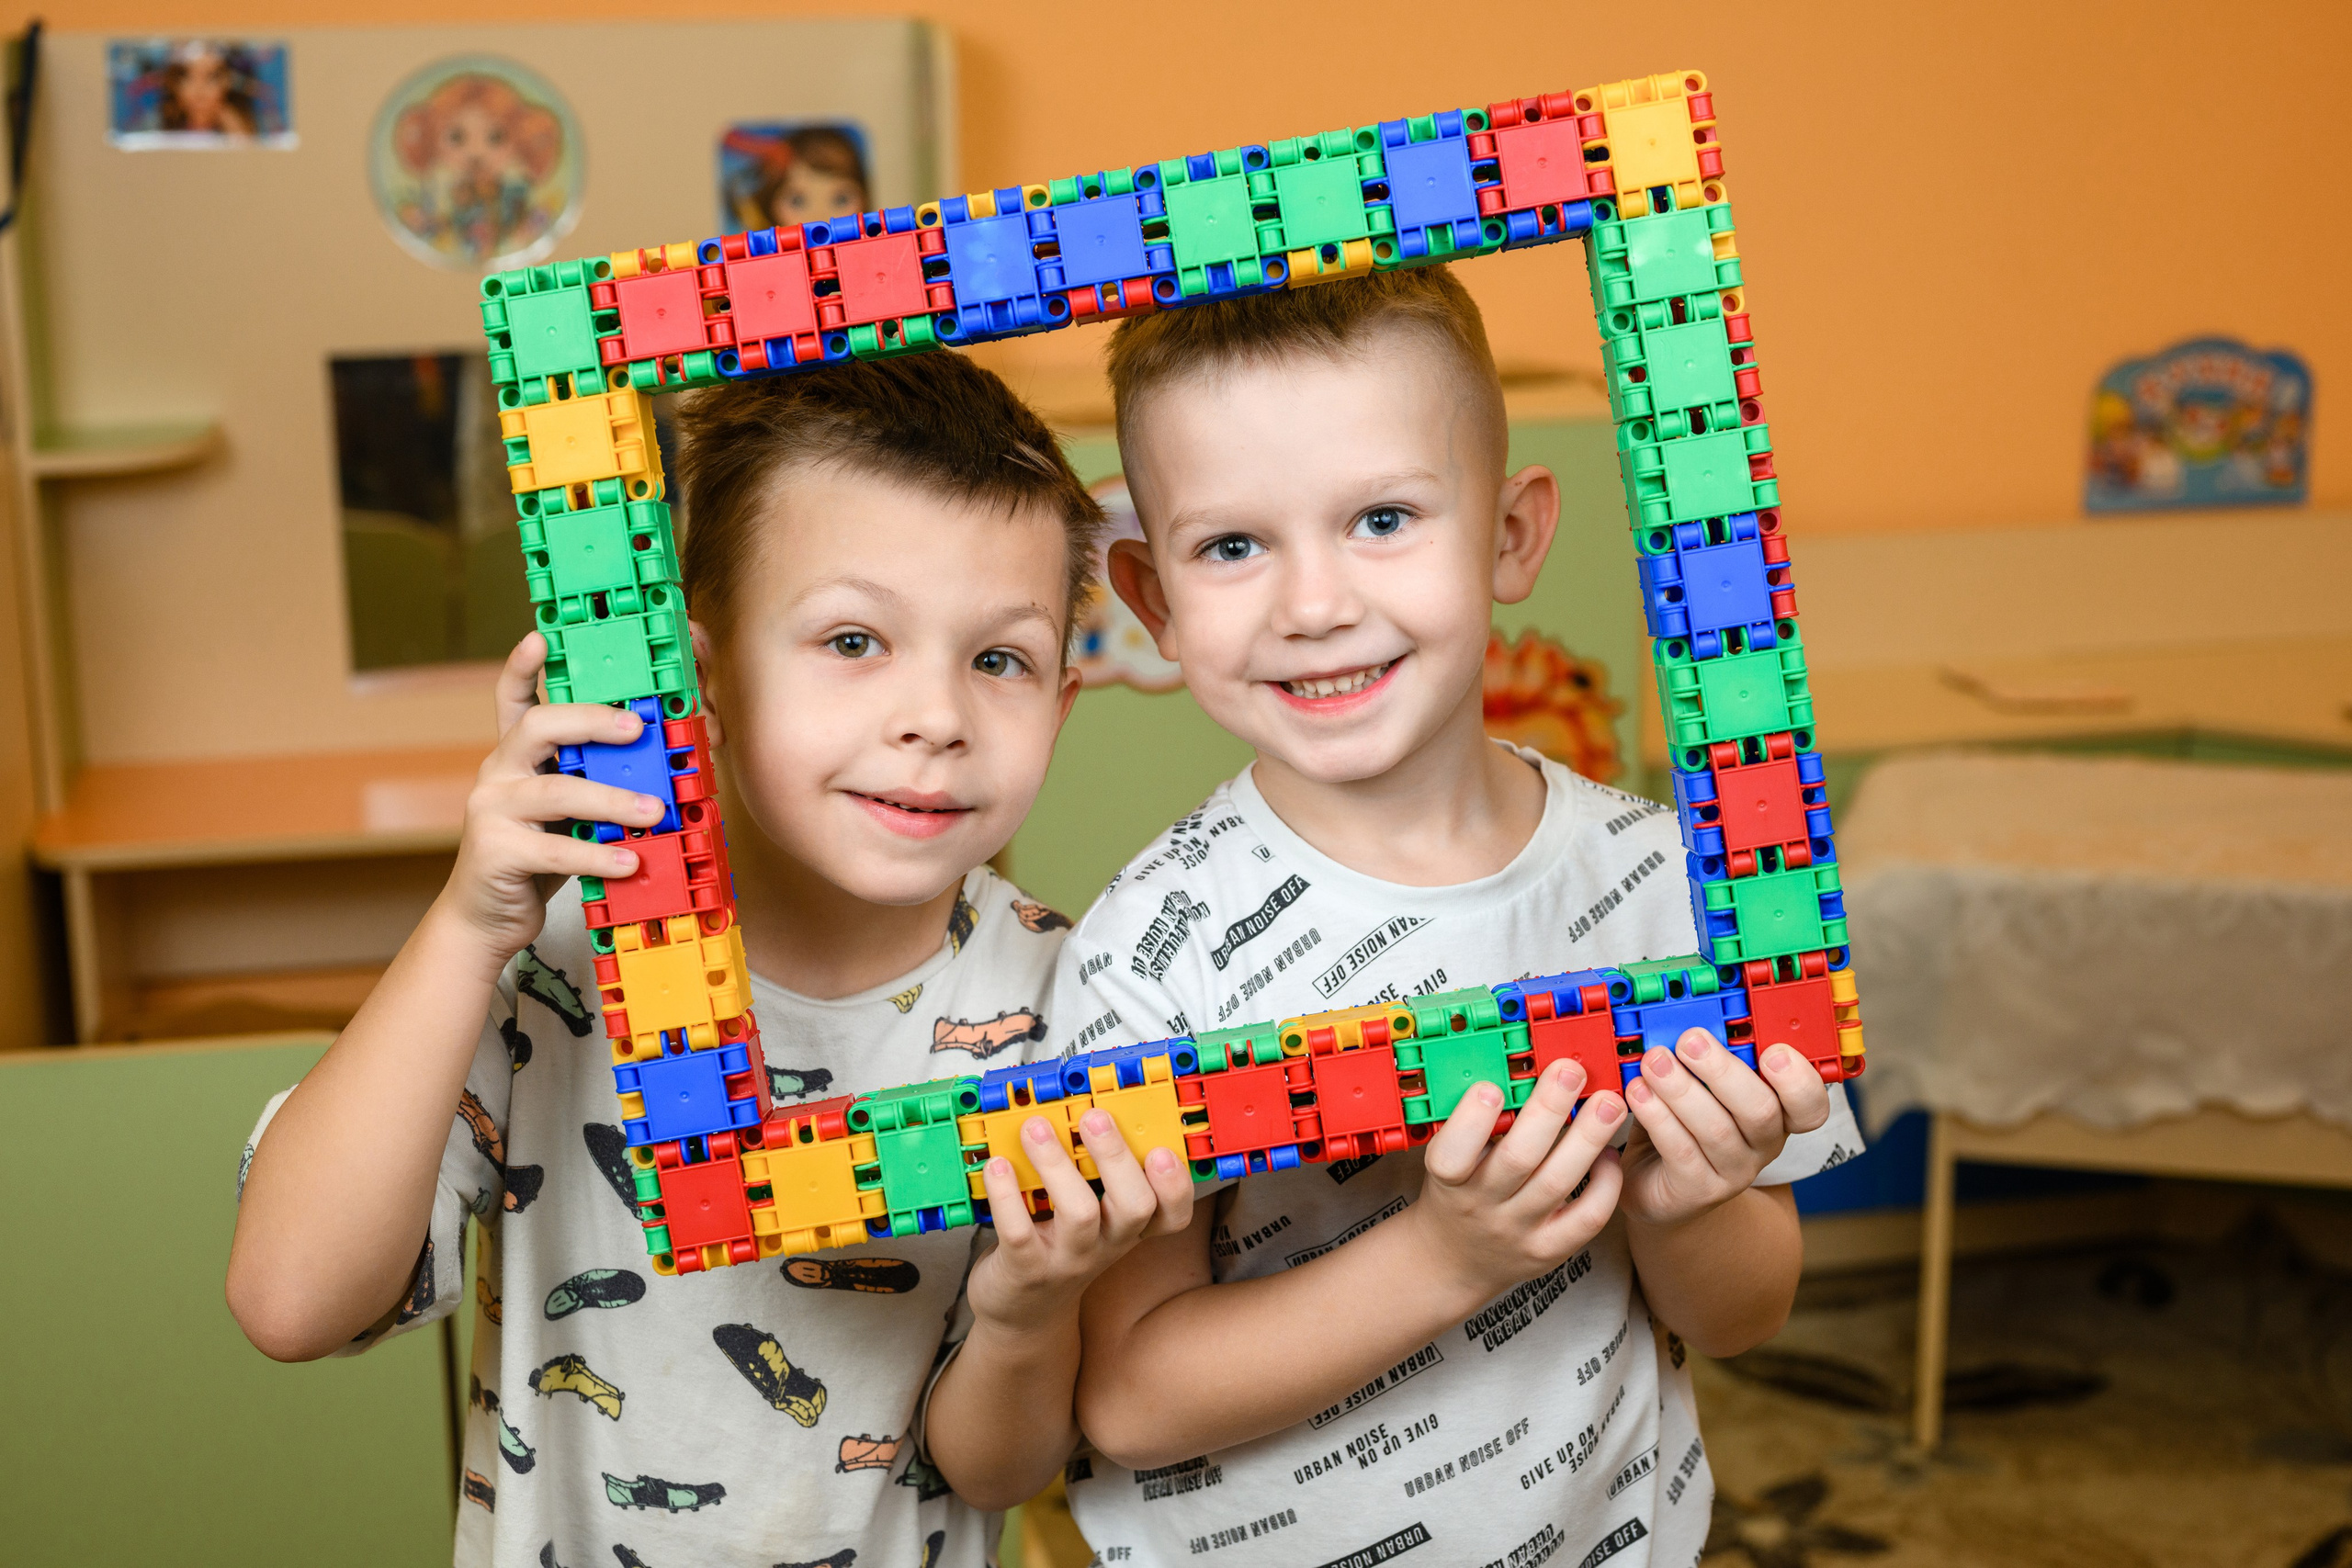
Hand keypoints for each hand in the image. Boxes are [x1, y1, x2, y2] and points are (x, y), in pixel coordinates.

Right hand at [436, 634, 671, 967]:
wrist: (487, 917)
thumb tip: (657, 767)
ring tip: (655, 811)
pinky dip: (597, 855)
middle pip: (537, 729)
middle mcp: (498, 773)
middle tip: (637, 726)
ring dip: (612, 799)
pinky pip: (555, 850)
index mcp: (515, 757)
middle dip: (589, 720)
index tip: (540, 638)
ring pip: (555, 792)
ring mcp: (492, 811)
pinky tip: (628, 860)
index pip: (512, 700)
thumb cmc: (537, 855)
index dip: (521, 667)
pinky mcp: (496, 852)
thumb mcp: (564, 810)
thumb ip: (591, 782)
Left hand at [967, 1108, 1196, 1336]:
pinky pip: (1020, 1232)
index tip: (1162, 1150)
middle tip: (1095, 1117)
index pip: (1173, 1215)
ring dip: (1057, 1164)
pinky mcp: (1026, 1270)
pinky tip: (998, 1166)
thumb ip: (1094, 1177)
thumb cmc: (1056, 1247)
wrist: (1022, 1311)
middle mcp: (1107, 1245)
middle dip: (1117, 1157)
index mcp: (1127, 1228)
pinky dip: (1007, 1195)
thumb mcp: (1090, 1220)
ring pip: (1079, 1214)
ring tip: (1035, 1129)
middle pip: (1134, 1206)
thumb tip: (1079, 1111)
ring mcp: (1068, 1260)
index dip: (1176, 1185)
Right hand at [1403, 1061, 1625, 1306]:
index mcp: (1448, 1180)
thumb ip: (1473, 1125)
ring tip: (1609, 1103)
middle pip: (1518, 1159)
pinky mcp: (1549, 1250)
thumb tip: (1517, 1071)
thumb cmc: (1456, 1193)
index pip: (1451, 1156)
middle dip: (1549, 1110)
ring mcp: (1517, 1231)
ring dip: (1588, 1138)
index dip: (1471, 1122)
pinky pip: (1586, 1219)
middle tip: (1571, 1071)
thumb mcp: (1447, 1159)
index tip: (1491, 1088)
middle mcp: (1482, 1207)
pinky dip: (1605, 1185)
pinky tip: (1610, 1155)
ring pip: (1558, 1183)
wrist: (1454, 1261)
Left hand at [1619, 1030, 1830, 1228]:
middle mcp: (1764, 1144)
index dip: (1799, 1080)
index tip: (1772, 1052)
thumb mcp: (1702, 1086)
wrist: (1658, 1185)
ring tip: (1653, 1062)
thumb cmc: (1684, 1124)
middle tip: (1689, 1041)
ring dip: (1680, 1089)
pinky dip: (1657, 1117)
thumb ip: (1705, 1059)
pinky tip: (1638, 1093)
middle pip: (1761, 1110)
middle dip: (1723, 1070)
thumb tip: (1687, 1021)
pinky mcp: (1698, 1190)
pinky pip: (1681, 1151)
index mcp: (1777, 1113)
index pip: (1809, 1104)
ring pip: (1716, 1129)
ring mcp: (1734, 1172)